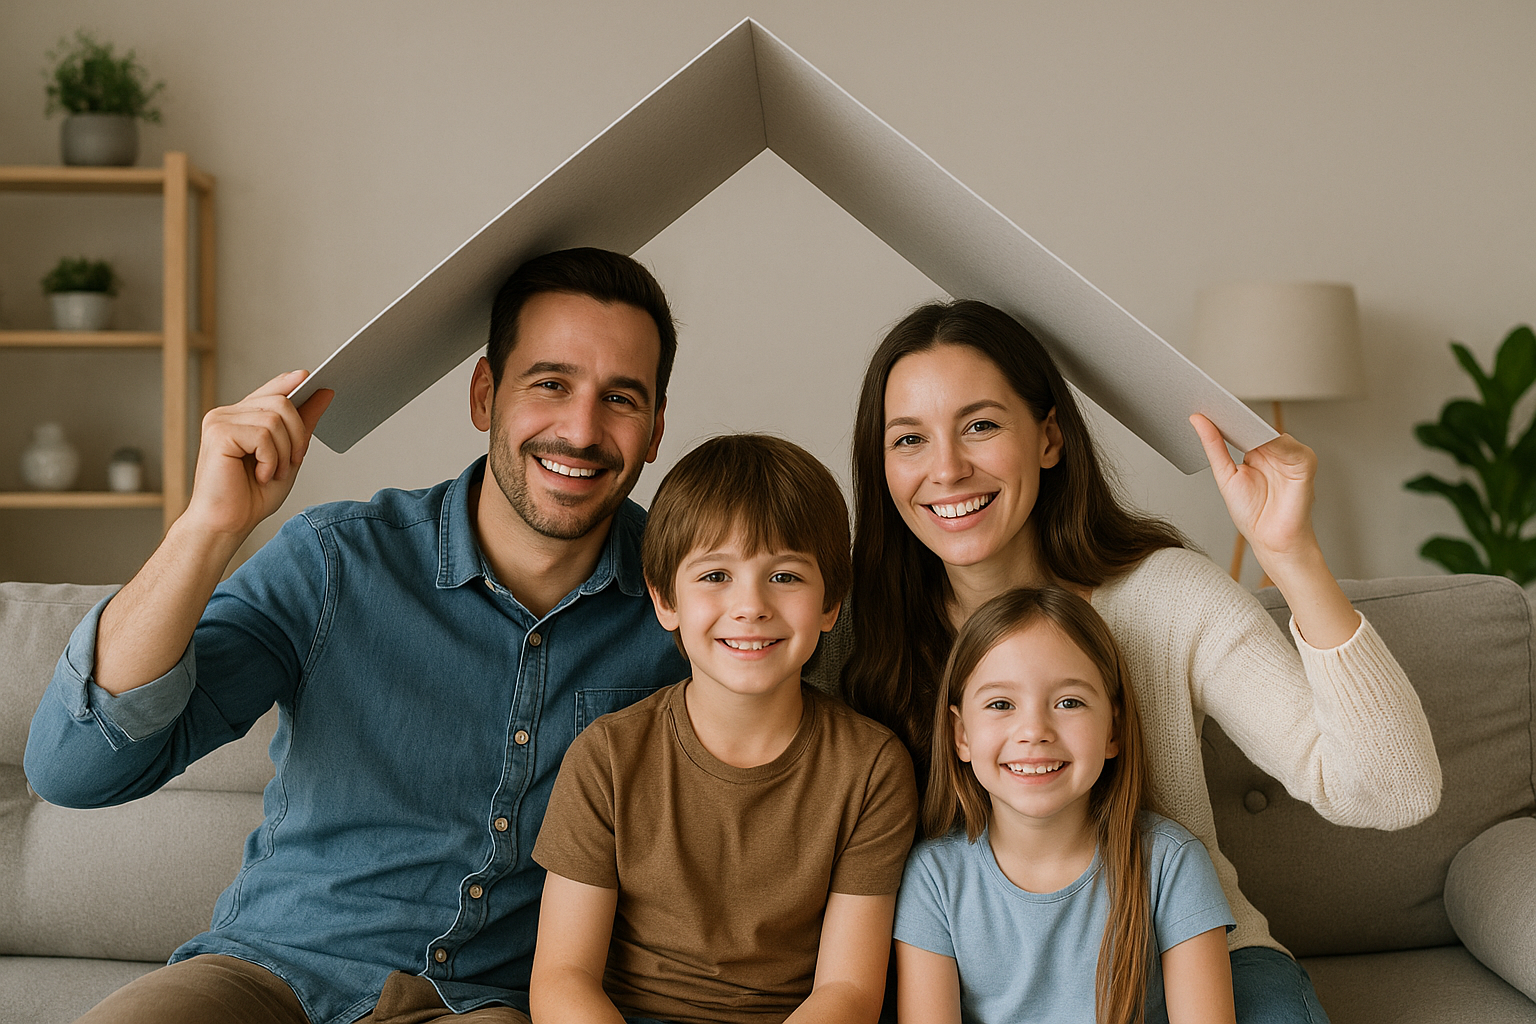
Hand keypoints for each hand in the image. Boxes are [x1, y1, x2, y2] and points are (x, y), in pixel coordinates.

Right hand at [181, 370, 333, 540]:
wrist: (227, 525)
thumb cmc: (252, 496)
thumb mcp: (288, 456)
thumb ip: (303, 425)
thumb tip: (324, 392)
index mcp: (241, 418)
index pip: (270, 391)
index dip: (291, 383)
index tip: (310, 377)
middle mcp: (227, 414)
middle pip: (281, 402)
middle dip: (298, 435)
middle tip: (293, 462)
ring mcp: (219, 421)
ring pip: (275, 419)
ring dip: (285, 452)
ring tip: (273, 473)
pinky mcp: (218, 433)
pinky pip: (263, 435)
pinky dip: (271, 459)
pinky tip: (261, 475)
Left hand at [1190, 413, 1320, 565]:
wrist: (1273, 540)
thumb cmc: (1253, 513)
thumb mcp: (1225, 476)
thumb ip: (1214, 446)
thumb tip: (1197, 420)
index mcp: (1257, 451)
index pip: (1240, 427)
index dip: (1222, 416)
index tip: (1200, 404)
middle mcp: (1275, 450)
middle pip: (1255, 426)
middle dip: (1235, 416)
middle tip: (1210, 404)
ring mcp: (1290, 455)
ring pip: (1271, 432)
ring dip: (1253, 425)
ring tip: (1230, 418)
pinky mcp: (1305, 462)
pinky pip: (1289, 446)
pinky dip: (1275, 441)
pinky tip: (1258, 437)